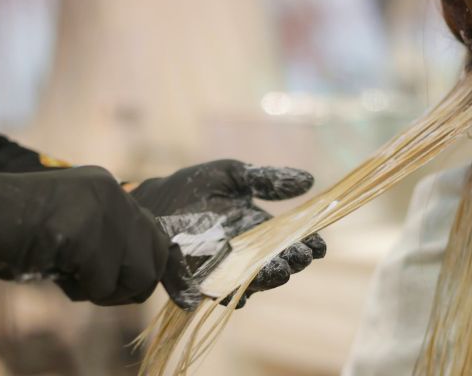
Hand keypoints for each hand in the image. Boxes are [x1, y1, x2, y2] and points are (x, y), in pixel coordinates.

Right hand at [0, 149, 170, 305]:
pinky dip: (78, 291)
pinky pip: (102, 284)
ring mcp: (102, 211)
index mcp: (113, 188)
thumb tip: (143, 275)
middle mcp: (115, 194)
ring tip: (71, 278)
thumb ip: (109, 238)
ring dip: (105, 290)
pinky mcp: (85, 233)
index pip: (158, 237)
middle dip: (129, 285)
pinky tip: (55, 273)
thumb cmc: (15, 227)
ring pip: (136, 275)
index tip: (117, 282)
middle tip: (93, 287)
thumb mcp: (75, 224)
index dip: (142, 269)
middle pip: (156, 259)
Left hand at [131, 159, 325, 308]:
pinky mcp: (202, 284)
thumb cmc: (192, 188)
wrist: (151, 204)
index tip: (319, 244)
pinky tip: (240, 293)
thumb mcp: (232, 176)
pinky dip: (231, 296)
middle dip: (293, 261)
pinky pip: (221, 295)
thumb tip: (309, 180)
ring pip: (255, 282)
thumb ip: (266, 180)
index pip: (290, 241)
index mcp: (258, 229)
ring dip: (270, 279)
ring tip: (281, 271)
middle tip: (303, 256)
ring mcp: (227, 271)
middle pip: (278, 263)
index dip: (307, 243)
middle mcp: (247, 254)